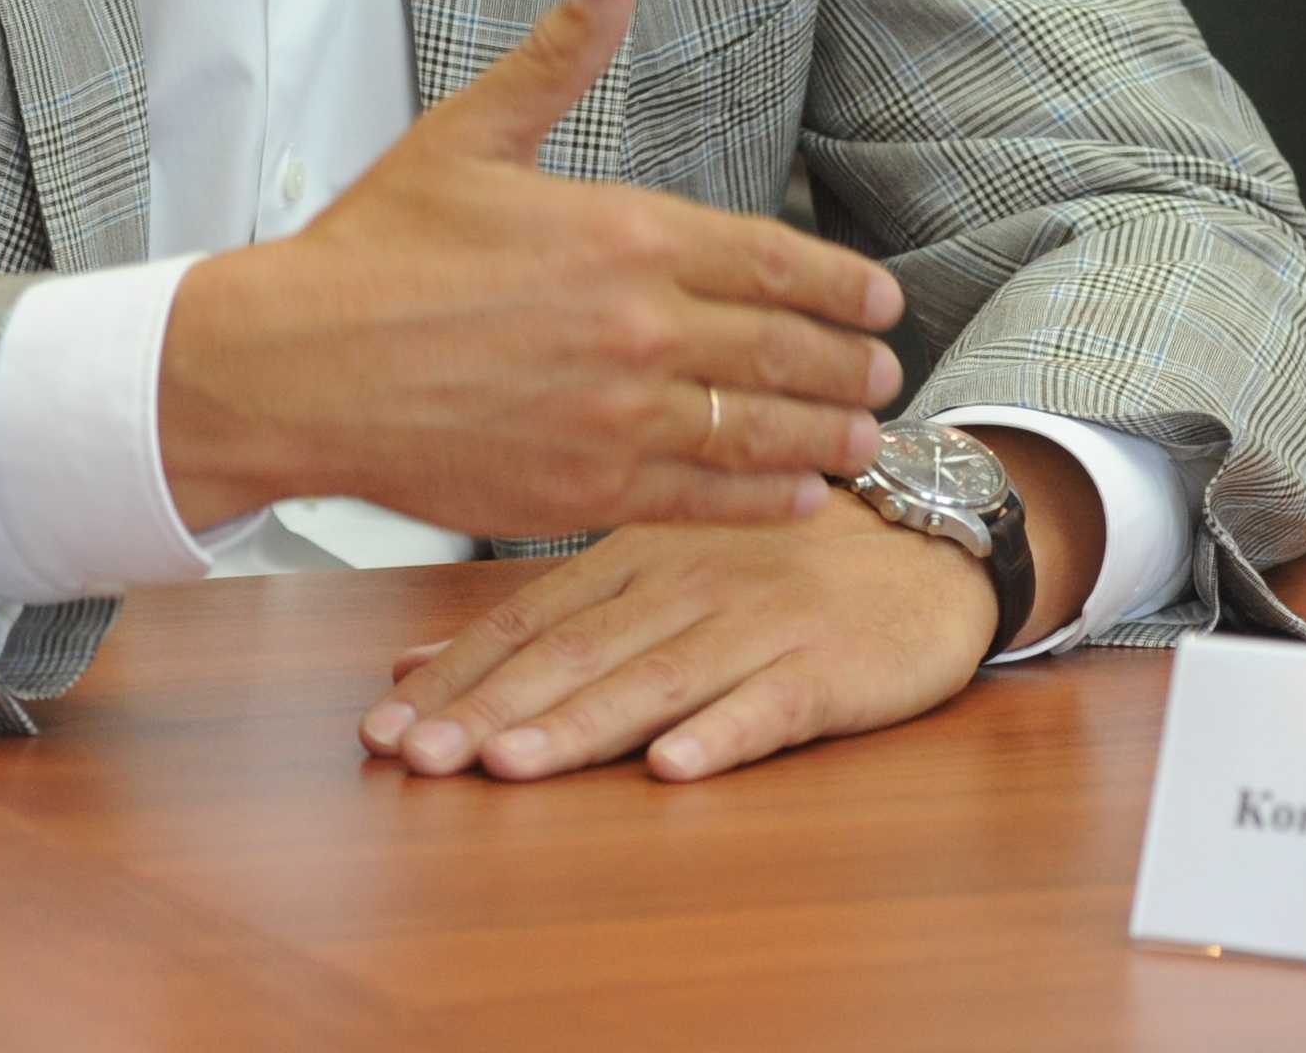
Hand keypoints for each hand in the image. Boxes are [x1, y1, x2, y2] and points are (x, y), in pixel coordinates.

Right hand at [156, 0, 905, 535]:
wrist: (298, 365)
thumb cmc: (377, 248)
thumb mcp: (473, 131)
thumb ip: (563, 54)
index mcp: (625, 232)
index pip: (774, 259)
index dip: (843, 286)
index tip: (884, 302)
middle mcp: (640, 325)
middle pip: (786, 350)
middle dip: (851, 365)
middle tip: (888, 375)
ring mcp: (618, 415)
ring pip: (761, 431)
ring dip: (830, 436)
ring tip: (868, 439)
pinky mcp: (586, 491)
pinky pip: (705, 500)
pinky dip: (766, 500)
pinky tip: (800, 497)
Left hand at [359, 494, 996, 783]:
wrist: (922, 538)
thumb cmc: (771, 562)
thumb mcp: (647, 567)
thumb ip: (539, 619)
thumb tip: (409, 668)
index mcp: (633, 558)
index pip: (527, 622)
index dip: (454, 677)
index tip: (383, 728)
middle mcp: (686, 583)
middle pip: (576, 653)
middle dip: (491, 709)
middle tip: (419, 757)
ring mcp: (758, 622)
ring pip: (657, 678)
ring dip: (580, 725)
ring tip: (511, 766)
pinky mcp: (829, 664)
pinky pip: (770, 704)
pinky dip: (722, 733)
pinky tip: (676, 767)